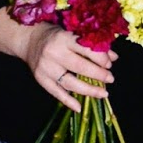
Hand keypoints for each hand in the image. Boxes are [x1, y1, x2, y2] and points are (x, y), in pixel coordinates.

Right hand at [0, 18, 114, 113]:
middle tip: (110, 79)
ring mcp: (46, 67)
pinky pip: (56, 92)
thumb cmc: (56, 35)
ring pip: (70, 83)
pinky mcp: (40, 78)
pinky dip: (68, 101)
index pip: (87, 49)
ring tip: (103, 94)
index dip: (101, 58)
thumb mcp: (73, 34)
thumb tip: (114, 57)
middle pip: (80, 67)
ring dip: (88, 90)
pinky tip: (79, 108)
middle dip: (98, 74)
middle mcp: (54, 53)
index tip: (110, 64)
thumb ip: (93, 45)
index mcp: (64, 38)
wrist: (29, 39)